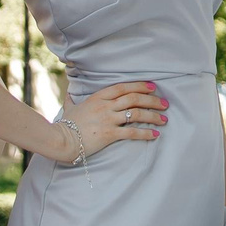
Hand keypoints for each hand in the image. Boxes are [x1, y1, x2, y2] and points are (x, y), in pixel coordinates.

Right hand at [52, 80, 169, 161]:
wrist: (61, 139)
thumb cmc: (65, 124)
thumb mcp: (69, 108)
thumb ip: (72, 100)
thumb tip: (69, 94)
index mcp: (98, 97)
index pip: (123, 87)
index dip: (140, 86)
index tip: (153, 87)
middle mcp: (106, 106)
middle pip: (134, 98)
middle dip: (152, 100)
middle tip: (165, 104)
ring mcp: (108, 119)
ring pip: (137, 114)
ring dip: (153, 116)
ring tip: (164, 120)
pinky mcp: (110, 134)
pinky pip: (132, 132)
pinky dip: (145, 133)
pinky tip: (155, 135)